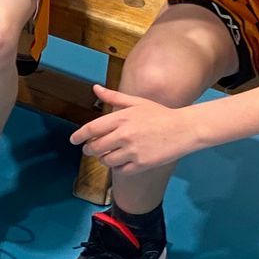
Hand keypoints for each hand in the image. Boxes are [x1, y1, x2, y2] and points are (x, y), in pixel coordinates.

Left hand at [71, 86, 203, 173]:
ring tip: (106, 155)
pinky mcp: (142, 164)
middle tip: (88, 150)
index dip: (79, 136)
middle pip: (96, 147)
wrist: (184, 129)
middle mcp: (125, 135)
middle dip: (89, 150)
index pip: (92, 129)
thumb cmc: (160, 114)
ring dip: (103, 159)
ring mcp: (133, 151)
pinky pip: (120, 170)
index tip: (74, 140)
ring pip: (106, 160)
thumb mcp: (136, 102)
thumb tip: (95, 88)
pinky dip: (117, 167)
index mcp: (121, 118)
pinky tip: (120, 162)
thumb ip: (113, 97)